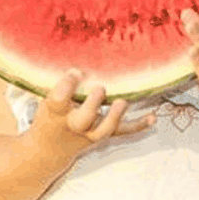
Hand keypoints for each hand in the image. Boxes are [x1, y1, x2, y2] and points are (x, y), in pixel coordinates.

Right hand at [29, 70, 155, 156]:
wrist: (49, 149)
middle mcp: (72, 124)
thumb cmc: (49, 114)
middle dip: (93, 105)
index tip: (75, 71)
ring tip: (123, 102)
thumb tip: (78, 50)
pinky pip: (122, 132)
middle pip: (83, 120)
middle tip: (100, 88)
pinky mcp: (102, 135)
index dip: (67, 86)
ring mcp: (89, 132)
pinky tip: (153, 118)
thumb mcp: (45, 98)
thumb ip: (59, 82)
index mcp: (54, 112)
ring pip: (104, 130)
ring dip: (115, 117)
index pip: (58, 100)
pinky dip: (138, 125)